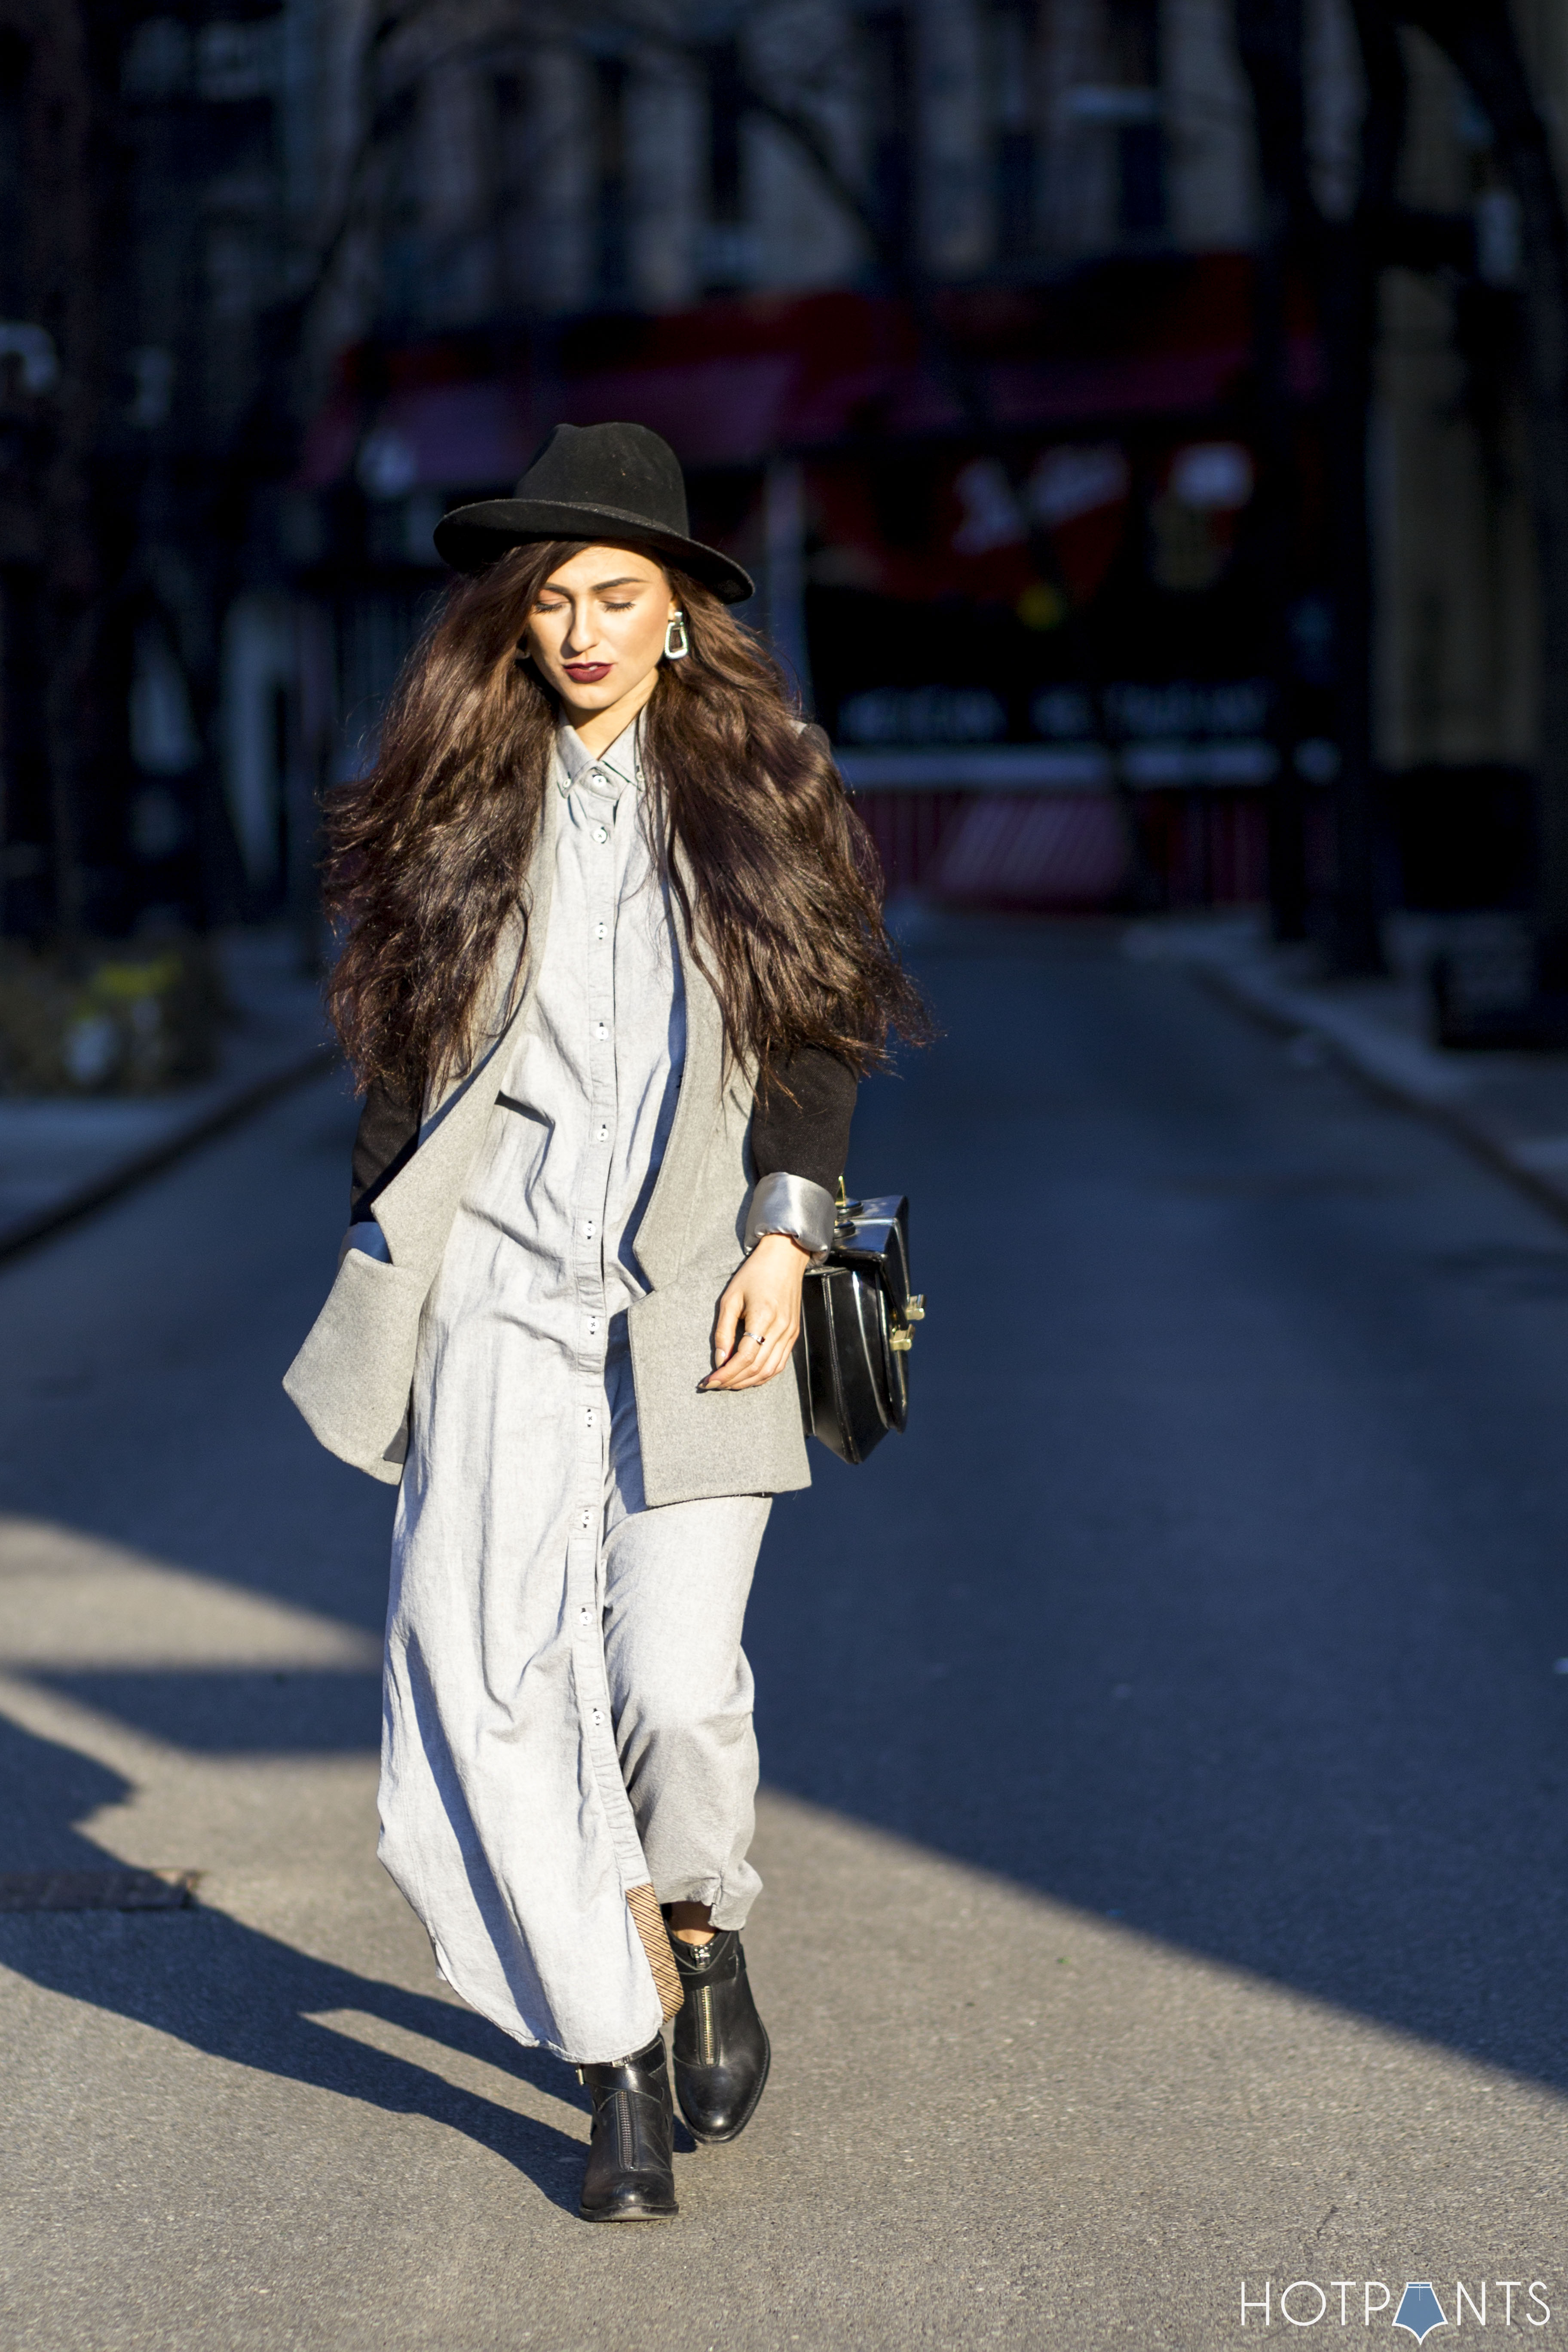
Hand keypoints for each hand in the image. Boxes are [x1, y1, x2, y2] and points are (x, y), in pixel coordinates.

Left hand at [701, 1233, 809, 1391]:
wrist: (785, 1257)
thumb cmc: (754, 1274)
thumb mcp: (731, 1297)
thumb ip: (723, 1331)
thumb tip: (719, 1360)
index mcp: (763, 1317)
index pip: (744, 1358)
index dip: (725, 1374)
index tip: (708, 1382)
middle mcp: (781, 1329)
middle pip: (756, 1368)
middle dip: (733, 1381)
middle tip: (713, 1385)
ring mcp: (790, 1333)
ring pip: (769, 1371)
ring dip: (747, 1382)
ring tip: (728, 1383)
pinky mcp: (793, 1334)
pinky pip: (779, 1364)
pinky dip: (763, 1375)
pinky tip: (748, 1377)